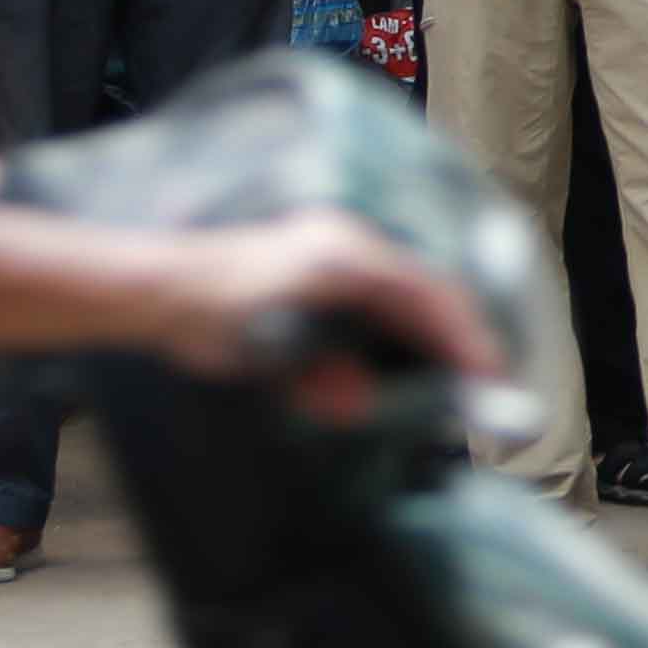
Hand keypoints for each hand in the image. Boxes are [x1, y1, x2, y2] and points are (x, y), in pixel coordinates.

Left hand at [150, 205, 501, 384]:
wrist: (157, 287)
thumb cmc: (209, 315)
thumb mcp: (268, 351)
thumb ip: (322, 376)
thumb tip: (361, 402)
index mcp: (345, 258)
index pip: (428, 293)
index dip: (465, 335)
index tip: (490, 375)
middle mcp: (350, 244)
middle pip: (427, 288)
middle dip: (459, 334)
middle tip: (485, 379)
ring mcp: (338, 250)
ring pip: (408, 291)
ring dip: (432, 332)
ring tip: (456, 373)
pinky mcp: (324, 264)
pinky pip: (383, 294)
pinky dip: (403, 326)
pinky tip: (405, 360)